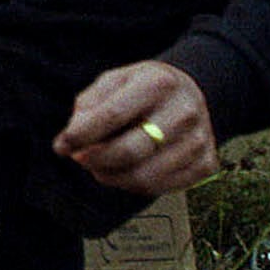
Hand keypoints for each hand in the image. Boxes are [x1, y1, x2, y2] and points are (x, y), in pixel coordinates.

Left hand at [54, 60, 216, 197]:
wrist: (190, 92)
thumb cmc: (144, 88)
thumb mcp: (113, 81)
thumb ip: (88, 107)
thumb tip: (67, 142)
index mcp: (158, 83)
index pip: (112, 115)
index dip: (81, 135)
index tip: (62, 146)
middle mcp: (184, 111)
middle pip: (130, 151)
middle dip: (95, 160)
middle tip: (80, 158)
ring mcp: (199, 140)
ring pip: (144, 177)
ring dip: (111, 177)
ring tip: (99, 165)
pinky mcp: (207, 164)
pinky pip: (161, 188)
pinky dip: (133, 185)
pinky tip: (124, 171)